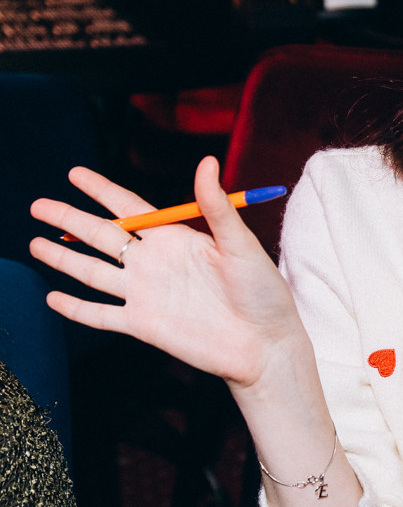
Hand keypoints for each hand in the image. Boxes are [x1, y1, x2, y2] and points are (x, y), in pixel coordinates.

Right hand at [30, 157, 304, 388]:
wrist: (264, 345)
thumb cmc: (262, 292)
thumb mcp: (240, 244)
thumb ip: (216, 207)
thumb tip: (206, 161)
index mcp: (175, 238)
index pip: (128, 208)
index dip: (100, 191)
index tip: (75, 174)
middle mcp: (154, 263)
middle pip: (101, 237)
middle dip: (68, 220)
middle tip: (37, 205)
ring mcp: (145, 294)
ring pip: (93, 271)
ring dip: (63, 258)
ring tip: (33, 243)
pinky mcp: (142, 325)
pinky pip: (100, 315)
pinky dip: (75, 307)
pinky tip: (52, 298)